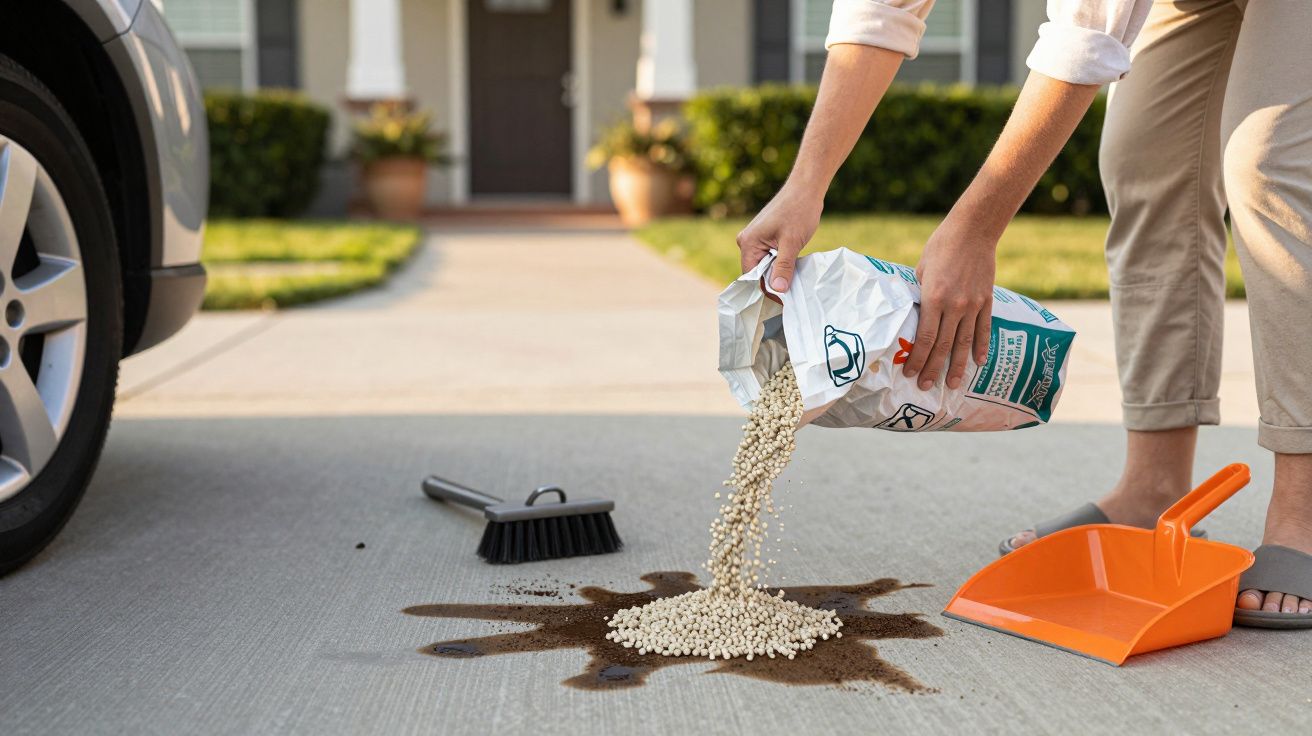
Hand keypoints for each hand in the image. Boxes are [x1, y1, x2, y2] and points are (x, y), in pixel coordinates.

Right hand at [735, 184, 823, 290]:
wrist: (806, 188)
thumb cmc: (798, 210)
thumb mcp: (792, 243)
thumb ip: (783, 267)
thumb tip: (778, 290)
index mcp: (748, 243)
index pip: (752, 277)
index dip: (768, 289)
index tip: (785, 301)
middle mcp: (747, 241)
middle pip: (758, 272)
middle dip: (774, 281)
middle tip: (793, 293)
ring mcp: (755, 238)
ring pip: (765, 265)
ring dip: (779, 272)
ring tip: (795, 279)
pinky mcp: (765, 236)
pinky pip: (770, 256)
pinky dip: (781, 262)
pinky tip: (793, 265)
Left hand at [903, 216, 997, 390]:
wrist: (973, 231)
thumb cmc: (940, 247)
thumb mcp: (920, 271)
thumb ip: (919, 296)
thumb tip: (913, 315)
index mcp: (933, 298)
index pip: (924, 338)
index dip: (917, 359)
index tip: (910, 373)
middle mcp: (954, 306)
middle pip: (942, 346)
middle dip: (933, 369)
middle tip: (926, 387)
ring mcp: (973, 305)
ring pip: (964, 343)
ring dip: (957, 366)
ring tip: (952, 384)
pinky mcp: (987, 301)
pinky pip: (984, 329)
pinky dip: (981, 347)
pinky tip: (979, 363)